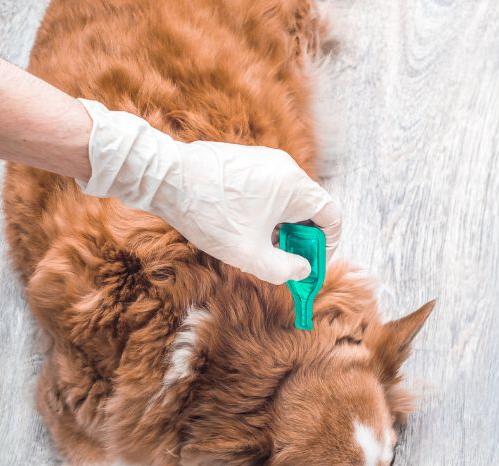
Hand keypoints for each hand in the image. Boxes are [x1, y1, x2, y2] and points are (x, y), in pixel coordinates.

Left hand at [75, 99, 340, 284]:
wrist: (165, 178)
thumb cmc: (208, 214)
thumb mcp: (249, 255)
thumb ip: (283, 269)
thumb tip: (303, 271)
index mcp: (294, 187)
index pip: (333, 216)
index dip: (327, 246)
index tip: (311, 265)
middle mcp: (286, 168)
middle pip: (312, 208)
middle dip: (303, 239)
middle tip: (287, 262)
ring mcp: (266, 161)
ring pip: (290, 200)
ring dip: (284, 227)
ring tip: (263, 248)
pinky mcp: (248, 160)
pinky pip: (272, 190)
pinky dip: (269, 212)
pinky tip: (246, 228)